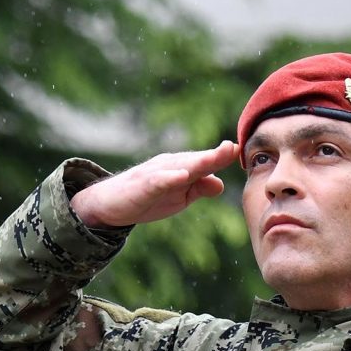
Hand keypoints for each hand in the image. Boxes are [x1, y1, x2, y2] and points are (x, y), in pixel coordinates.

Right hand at [69, 140, 239, 229]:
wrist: (109, 203)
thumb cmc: (146, 197)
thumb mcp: (178, 196)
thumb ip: (198, 188)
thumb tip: (220, 184)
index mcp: (182, 168)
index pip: (206, 162)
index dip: (223, 157)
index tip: (241, 150)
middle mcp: (170, 165)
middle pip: (197, 160)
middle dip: (216, 154)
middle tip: (234, 146)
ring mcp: (156, 173)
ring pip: (180, 165)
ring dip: (199, 161)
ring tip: (217, 156)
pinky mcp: (142, 185)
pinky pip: (158, 180)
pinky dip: (170, 177)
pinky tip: (182, 176)